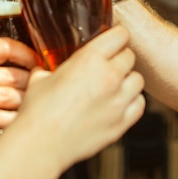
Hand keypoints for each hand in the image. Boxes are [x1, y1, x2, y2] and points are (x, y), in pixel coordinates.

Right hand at [0, 37, 38, 153]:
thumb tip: (20, 64)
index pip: (1, 46)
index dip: (26, 53)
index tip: (38, 63)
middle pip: (10, 74)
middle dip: (31, 84)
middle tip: (41, 90)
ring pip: (7, 96)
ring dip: (25, 103)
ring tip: (32, 107)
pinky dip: (12, 121)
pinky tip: (16, 122)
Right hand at [14, 26, 145, 167]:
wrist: (41, 143)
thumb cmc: (38, 112)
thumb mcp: (40, 79)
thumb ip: (51, 70)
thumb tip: (47, 71)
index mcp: (90, 59)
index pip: (120, 35)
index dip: (116, 36)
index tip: (112, 40)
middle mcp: (109, 77)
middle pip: (130, 56)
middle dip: (119, 58)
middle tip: (108, 64)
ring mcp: (118, 101)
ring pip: (138, 80)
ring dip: (128, 80)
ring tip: (114, 85)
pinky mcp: (121, 122)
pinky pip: (139, 104)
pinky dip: (132, 101)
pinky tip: (118, 103)